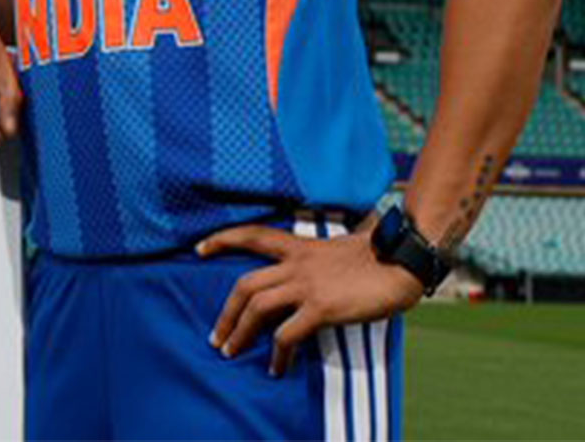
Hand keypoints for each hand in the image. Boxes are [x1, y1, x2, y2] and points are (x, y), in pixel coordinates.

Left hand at [197, 223, 423, 375]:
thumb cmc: (379, 257)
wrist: (404, 259)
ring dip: (240, 333)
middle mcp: (297, 264)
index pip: (251, 235)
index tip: (199, 248)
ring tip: (232, 353)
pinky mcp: (322, 307)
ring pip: (257, 307)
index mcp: (299, 247)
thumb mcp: (337, 250)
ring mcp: (307, 285)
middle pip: (245, 285)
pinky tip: (277, 368)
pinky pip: (288, 334)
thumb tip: (307, 281)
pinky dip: (277, 354)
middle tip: (217, 336)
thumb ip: (316, 263)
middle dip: (226, 313)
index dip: (222, 239)